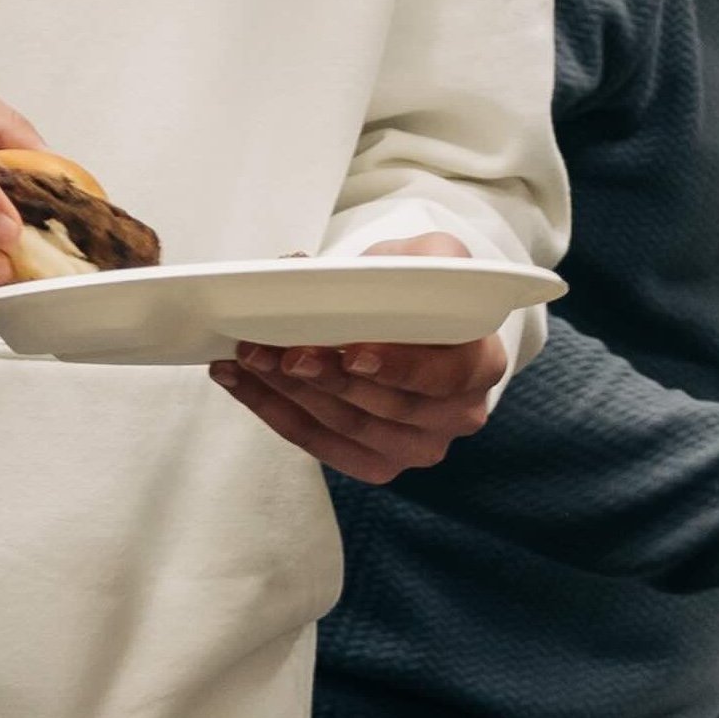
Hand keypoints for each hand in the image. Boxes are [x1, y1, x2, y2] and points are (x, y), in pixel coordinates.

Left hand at [211, 232, 506, 484]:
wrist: (413, 320)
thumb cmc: (418, 287)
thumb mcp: (428, 254)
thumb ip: (402, 257)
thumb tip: (312, 269)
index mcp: (479, 363)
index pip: (446, 375)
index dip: (399, 368)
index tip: (351, 352)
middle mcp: (457, 415)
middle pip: (385, 406)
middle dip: (322, 376)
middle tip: (270, 348)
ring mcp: (418, 446)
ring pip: (347, 427)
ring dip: (287, 393)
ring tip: (244, 356)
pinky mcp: (378, 462)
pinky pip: (321, 445)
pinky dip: (274, 412)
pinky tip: (239, 381)